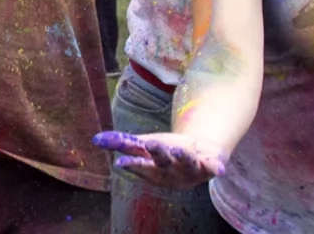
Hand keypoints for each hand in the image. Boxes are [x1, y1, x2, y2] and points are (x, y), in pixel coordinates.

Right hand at [92, 131, 225, 188]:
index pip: (142, 167)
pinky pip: (213, 168)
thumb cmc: (167, 151)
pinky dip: (215, 168)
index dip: (134, 165)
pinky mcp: (210, 167)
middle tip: (152, 143)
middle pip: (164, 164)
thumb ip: (122, 143)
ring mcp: (192, 171)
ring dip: (183, 159)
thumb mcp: (144, 145)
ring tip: (179, 150)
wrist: (200, 152)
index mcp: (154, 171)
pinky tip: (218, 168)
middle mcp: (172, 174)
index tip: (122, 163)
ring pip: (187, 165)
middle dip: (159, 154)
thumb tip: (95, 140)